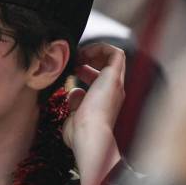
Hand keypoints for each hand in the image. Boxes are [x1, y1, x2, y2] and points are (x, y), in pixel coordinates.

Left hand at [63, 43, 125, 184]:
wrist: (90, 137)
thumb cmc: (80, 134)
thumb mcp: (73, 117)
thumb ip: (74, 104)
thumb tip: (74, 92)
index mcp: (104, 102)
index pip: (98, 79)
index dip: (84, 71)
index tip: (69, 72)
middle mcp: (113, 91)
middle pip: (107, 66)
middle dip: (89, 59)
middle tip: (73, 62)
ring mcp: (115, 84)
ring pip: (114, 57)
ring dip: (94, 51)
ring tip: (78, 56)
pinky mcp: (115, 77)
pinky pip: (116, 52)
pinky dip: (100, 47)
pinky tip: (83, 55)